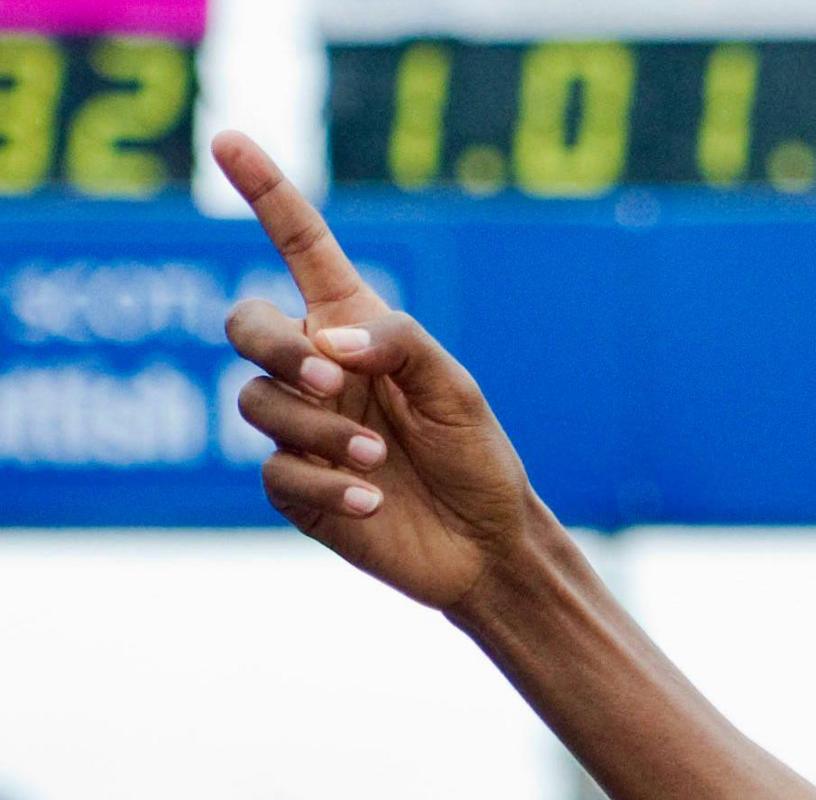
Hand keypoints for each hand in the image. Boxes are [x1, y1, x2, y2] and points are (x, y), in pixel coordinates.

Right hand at [209, 132, 540, 613]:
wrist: (487, 545)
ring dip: (319, 428)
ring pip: (258, 404)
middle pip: (246, 327)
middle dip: (275, 348)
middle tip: (330, 379)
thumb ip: (398, 345)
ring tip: (380, 458)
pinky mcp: (296, 487)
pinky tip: (373, 501)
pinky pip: (276, 471)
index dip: (266, 194)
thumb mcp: (456, 389)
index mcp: (353, 329)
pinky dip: (327, 484)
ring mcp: (300, 429)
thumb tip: (328, 342)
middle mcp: (316, 372)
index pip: (300, 248)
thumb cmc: (476, 457)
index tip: (228, 139)